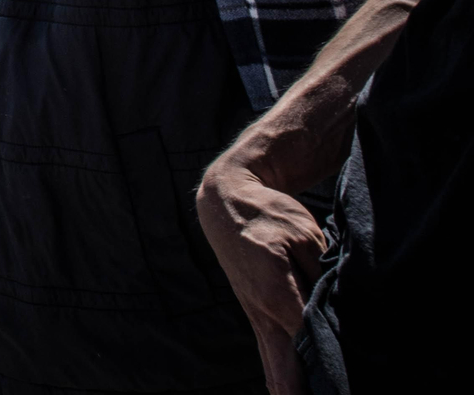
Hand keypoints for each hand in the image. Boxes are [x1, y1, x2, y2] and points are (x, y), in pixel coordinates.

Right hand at [196, 154, 323, 394]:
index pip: (312, 343)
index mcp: (277, 294)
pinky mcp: (256, 317)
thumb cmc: (268, 215)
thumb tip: (346, 308)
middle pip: (287, 375)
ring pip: (275, 373)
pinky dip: (283, 381)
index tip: (353, 374)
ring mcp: (257, 319)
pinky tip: (293, 392)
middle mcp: (263, 315)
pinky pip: (270, 359)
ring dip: (291, 392)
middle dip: (303, 394)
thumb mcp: (306, 236)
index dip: (334, 363)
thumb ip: (325, 275)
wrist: (225, 204)